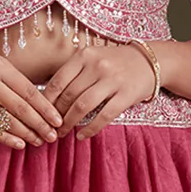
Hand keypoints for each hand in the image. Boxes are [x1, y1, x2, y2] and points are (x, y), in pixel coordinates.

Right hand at [0, 49, 63, 149]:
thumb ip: (17, 83)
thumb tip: (44, 108)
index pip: (28, 91)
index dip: (45, 108)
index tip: (58, 121)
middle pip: (19, 108)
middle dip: (39, 125)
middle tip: (51, 136)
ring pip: (5, 121)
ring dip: (25, 134)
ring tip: (38, 141)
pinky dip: (6, 138)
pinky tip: (19, 144)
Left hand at [41, 43, 156, 138]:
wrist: (150, 61)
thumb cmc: (116, 62)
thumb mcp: (93, 58)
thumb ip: (74, 72)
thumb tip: (48, 98)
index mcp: (85, 55)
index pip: (58, 81)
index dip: (46, 101)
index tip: (40, 114)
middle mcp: (97, 65)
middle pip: (69, 95)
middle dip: (56, 115)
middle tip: (50, 127)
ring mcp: (113, 80)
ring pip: (83, 106)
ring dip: (69, 123)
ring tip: (63, 133)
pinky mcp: (126, 95)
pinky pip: (104, 116)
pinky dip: (90, 129)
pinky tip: (82, 136)